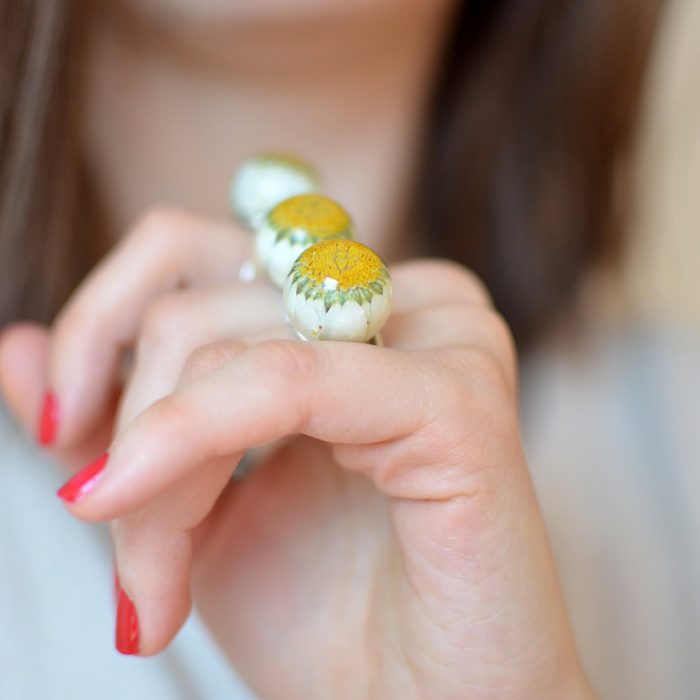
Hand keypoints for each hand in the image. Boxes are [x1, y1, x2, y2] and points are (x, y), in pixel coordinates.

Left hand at [0, 208, 593, 698]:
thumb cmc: (324, 617)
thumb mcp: (186, 505)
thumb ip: (113, 417)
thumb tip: (18, 342)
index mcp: (344, 313)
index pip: (189, 252)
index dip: (102, 331)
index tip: (60, 438)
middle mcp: (398, 301)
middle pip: (196, 303)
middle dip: (132, 429)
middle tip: (129, 561)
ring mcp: (439, 337)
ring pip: (228, 343)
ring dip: (161, 471)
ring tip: (157, 592)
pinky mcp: (459, 397)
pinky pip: (290, 379)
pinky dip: (199, 443)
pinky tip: (161, 561)